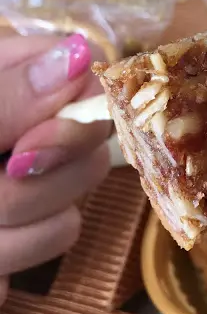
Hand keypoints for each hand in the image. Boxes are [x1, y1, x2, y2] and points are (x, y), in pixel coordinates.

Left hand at [0, 34, 110, 306]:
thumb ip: (5, 96)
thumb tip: (78, 55)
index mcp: (11, 85)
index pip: (88, 88)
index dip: (76, 122)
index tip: (25, 150)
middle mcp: (29, 134)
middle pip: (90, 161)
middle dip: (30, 192)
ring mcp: (26, 191)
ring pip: (67, 222)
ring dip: (7, 239)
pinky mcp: (17, 239)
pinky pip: (35, 259)